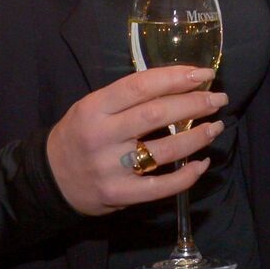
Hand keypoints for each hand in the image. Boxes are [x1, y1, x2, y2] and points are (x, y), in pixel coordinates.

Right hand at [46, 65, 227, 215]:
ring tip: (216, 127)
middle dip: (195, 104)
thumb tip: (178, 84)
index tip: (204, 73)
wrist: (50, 179)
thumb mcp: (92, 106)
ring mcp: (111, 168)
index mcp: (94, 107)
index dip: (176, 77)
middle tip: (219, 99)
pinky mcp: (120, 195)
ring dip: (197, 137)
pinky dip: (186, 176)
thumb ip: (127, 98)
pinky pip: (160, 187)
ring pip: (164, 151)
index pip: (141, 86)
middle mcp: (102, 136)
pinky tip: (202, 164)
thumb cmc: (79, 135)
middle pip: (157, 115)